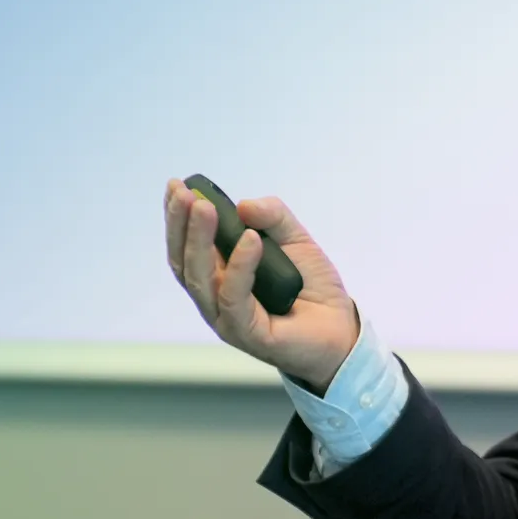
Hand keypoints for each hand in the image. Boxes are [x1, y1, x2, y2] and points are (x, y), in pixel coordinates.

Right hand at [164, 178, 359, 392]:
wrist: (342, 330)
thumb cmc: (313, 288)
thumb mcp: (296, 239)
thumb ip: (273, 217)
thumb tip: (244, 205)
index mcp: (219, 276)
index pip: (186, 247)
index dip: (177, 217)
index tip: (175, 184)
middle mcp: (216, 298)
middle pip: (184, 262)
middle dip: (181, 224)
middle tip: (184, 193)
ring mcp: (228, 319)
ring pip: (200, 280)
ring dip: (199, 240)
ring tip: (204, 207)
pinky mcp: (249, 334)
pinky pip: (235, 298)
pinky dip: (240, 266)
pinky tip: (250, 239)